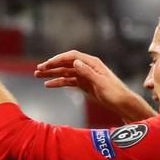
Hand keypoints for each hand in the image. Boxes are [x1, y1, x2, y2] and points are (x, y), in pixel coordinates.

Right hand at [34, 50, 153, 120]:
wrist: (122, 103)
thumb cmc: (115, 92)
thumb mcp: (101, 82)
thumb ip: (88, 72)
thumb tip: (75, 62)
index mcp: (92, 63)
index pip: (72, 56)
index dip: (58, 59)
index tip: (47, 64)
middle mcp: (87, 67)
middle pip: (66, 63)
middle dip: (51, 66)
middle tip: (37, 70)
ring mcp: (84, 75)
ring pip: (65, 72)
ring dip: (52, 74)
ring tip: (38, 76)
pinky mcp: (83, 84)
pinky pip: (68, 82)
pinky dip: (58, 82)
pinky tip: (49, 85)